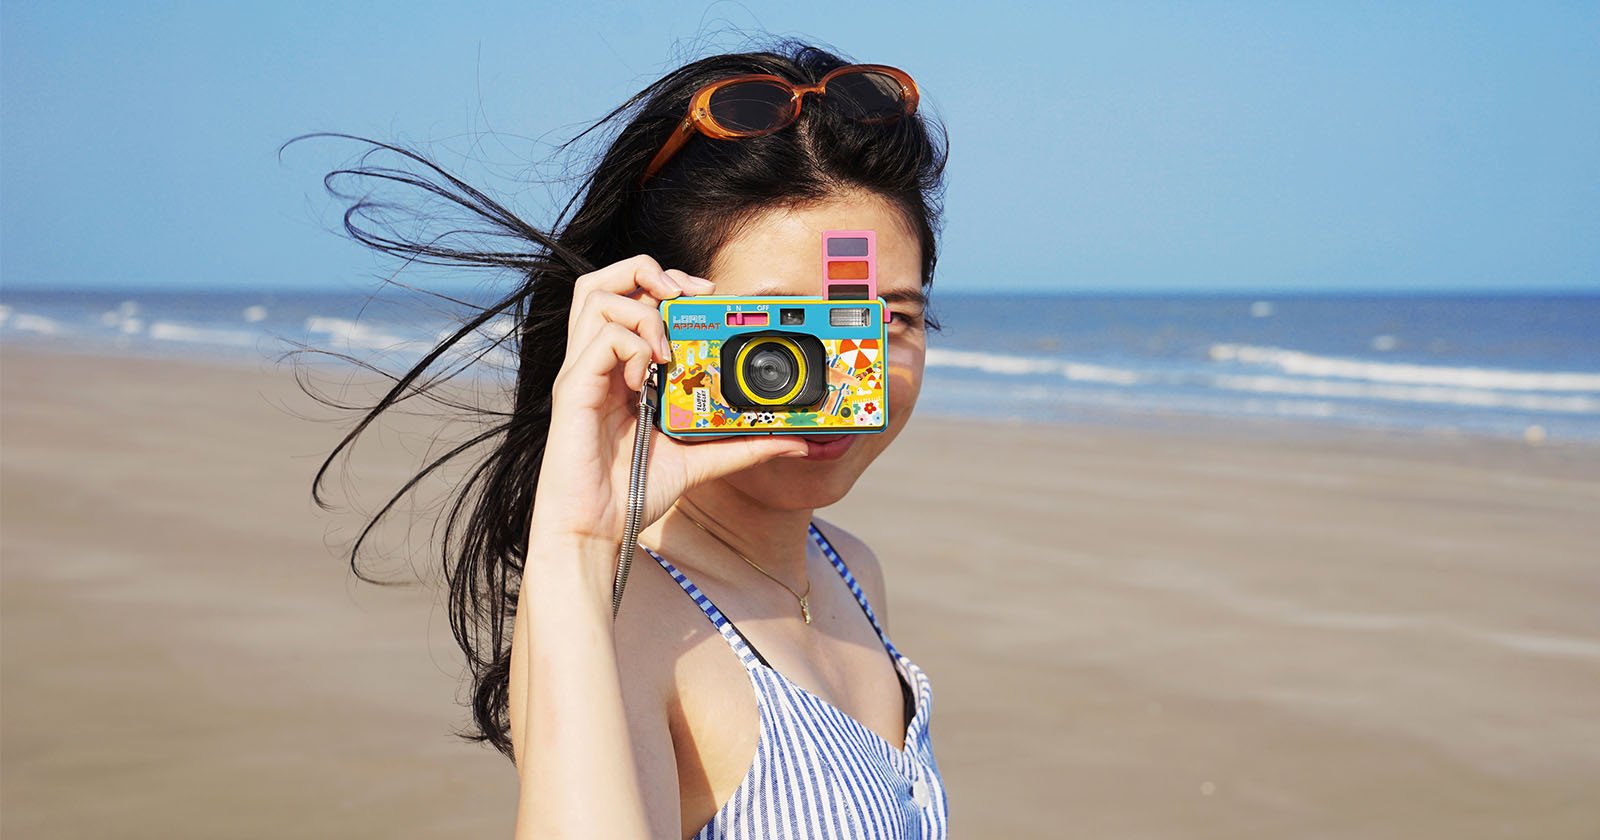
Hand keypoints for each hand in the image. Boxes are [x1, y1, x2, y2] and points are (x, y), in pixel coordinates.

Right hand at [526, 255, 806, 563]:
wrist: (598, 531)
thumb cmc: (633, 493)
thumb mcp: (700, 461)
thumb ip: (743, 445)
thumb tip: (796, 441)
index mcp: (620, 368)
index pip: (633, 297)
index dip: (669, 284)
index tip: (708, 297)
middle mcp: (597, 362)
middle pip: (603, 281)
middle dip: (649, 272)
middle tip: (686, 296)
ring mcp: (582, 372)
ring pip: (593, 295)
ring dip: (642, 308)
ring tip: (666, 345)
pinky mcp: (572, 389)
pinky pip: (601, 338)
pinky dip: (632, 344)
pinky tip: (648, 377)